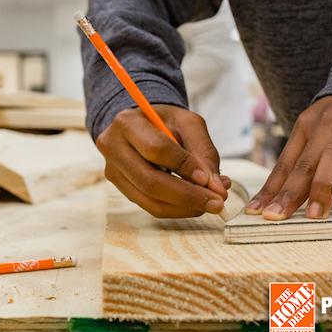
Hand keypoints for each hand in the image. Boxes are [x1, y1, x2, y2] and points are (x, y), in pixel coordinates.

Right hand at [96, 105, 228, 217]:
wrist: (142, 124)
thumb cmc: (166, 121)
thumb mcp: (188, 123)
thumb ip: (204, 152)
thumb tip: (216, 188)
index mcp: (127, 123)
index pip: (156, 149)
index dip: (185, 166)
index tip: (211, 179)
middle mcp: (113, 148)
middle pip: (150, 182)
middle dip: (188, 196)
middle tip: (218, 202)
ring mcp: (114, 171)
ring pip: (150, 200)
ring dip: (185, 208)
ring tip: (210, 203)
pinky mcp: (121, 188)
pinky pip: (150, 206)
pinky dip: (177, 209)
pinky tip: (194, 203)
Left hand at [247, 96, 331, 219]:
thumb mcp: (323, 134)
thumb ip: (312, 164)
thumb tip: (294, 202)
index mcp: (307, 124)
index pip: (285, 162)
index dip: (270, 188)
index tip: (255, 210)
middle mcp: (329, 123)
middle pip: (305, 162)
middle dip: (289, 192)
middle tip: (275, 216)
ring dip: (321, 188)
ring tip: (312, 216)